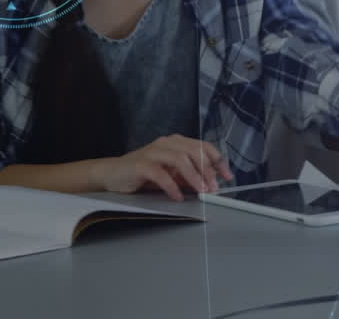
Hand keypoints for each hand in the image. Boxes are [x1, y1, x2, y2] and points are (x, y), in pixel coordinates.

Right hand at [91, 134, 233, 200]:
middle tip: (214, 187)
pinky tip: (177, 197)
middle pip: (194, 151)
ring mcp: (153, 152)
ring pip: (180, 159)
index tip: (227, 176)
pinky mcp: (141, 164)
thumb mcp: (171, 175)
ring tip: (201, 191)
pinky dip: (172, 186)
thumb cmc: (142, 174)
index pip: (203, 146)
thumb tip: (210, 184)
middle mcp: (166, 143)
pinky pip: (161, 174)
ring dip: (193, 177)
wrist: (111, 174)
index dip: (217, 161)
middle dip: (207, 170)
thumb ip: (188, 176)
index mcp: (176, 142)